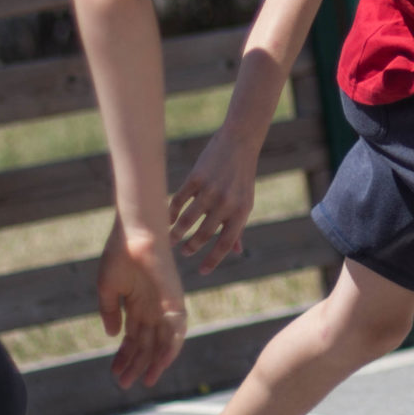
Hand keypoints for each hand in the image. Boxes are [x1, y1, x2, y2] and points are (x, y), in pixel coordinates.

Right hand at [96, 214, 187, 389]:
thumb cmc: (120, 255)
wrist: (135, 235)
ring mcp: (164, 306)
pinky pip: (177, 329)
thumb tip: (112, 336)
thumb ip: (110, 312)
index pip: (132, 338)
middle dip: (134, 365)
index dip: (123, 356)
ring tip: (143, 380)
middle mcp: (152, 309)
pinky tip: (162, 363)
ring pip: (161, 342)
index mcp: (136, 305)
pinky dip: (171, 347)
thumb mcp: (108, 289)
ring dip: (153, 362)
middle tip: (123, 384)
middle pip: (145, 344)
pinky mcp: (175, 301)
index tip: (114, 372)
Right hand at [170, 127, 258, 275]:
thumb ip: (238, 227)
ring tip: (170, 240)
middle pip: (204, 234)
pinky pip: (179, 200)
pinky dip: (172, 212)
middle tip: (183, 253)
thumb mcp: (245, 201)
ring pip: (188, 220)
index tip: (202, 272)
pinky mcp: (196, 177)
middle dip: (191, 247)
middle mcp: (226, 203)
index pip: (226, 244)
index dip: (213, 260)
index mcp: (241, 212)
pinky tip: (168, 219)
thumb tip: (237, 252)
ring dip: (176, 233)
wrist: (239, 143)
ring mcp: (210, 190)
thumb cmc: (241, 177)